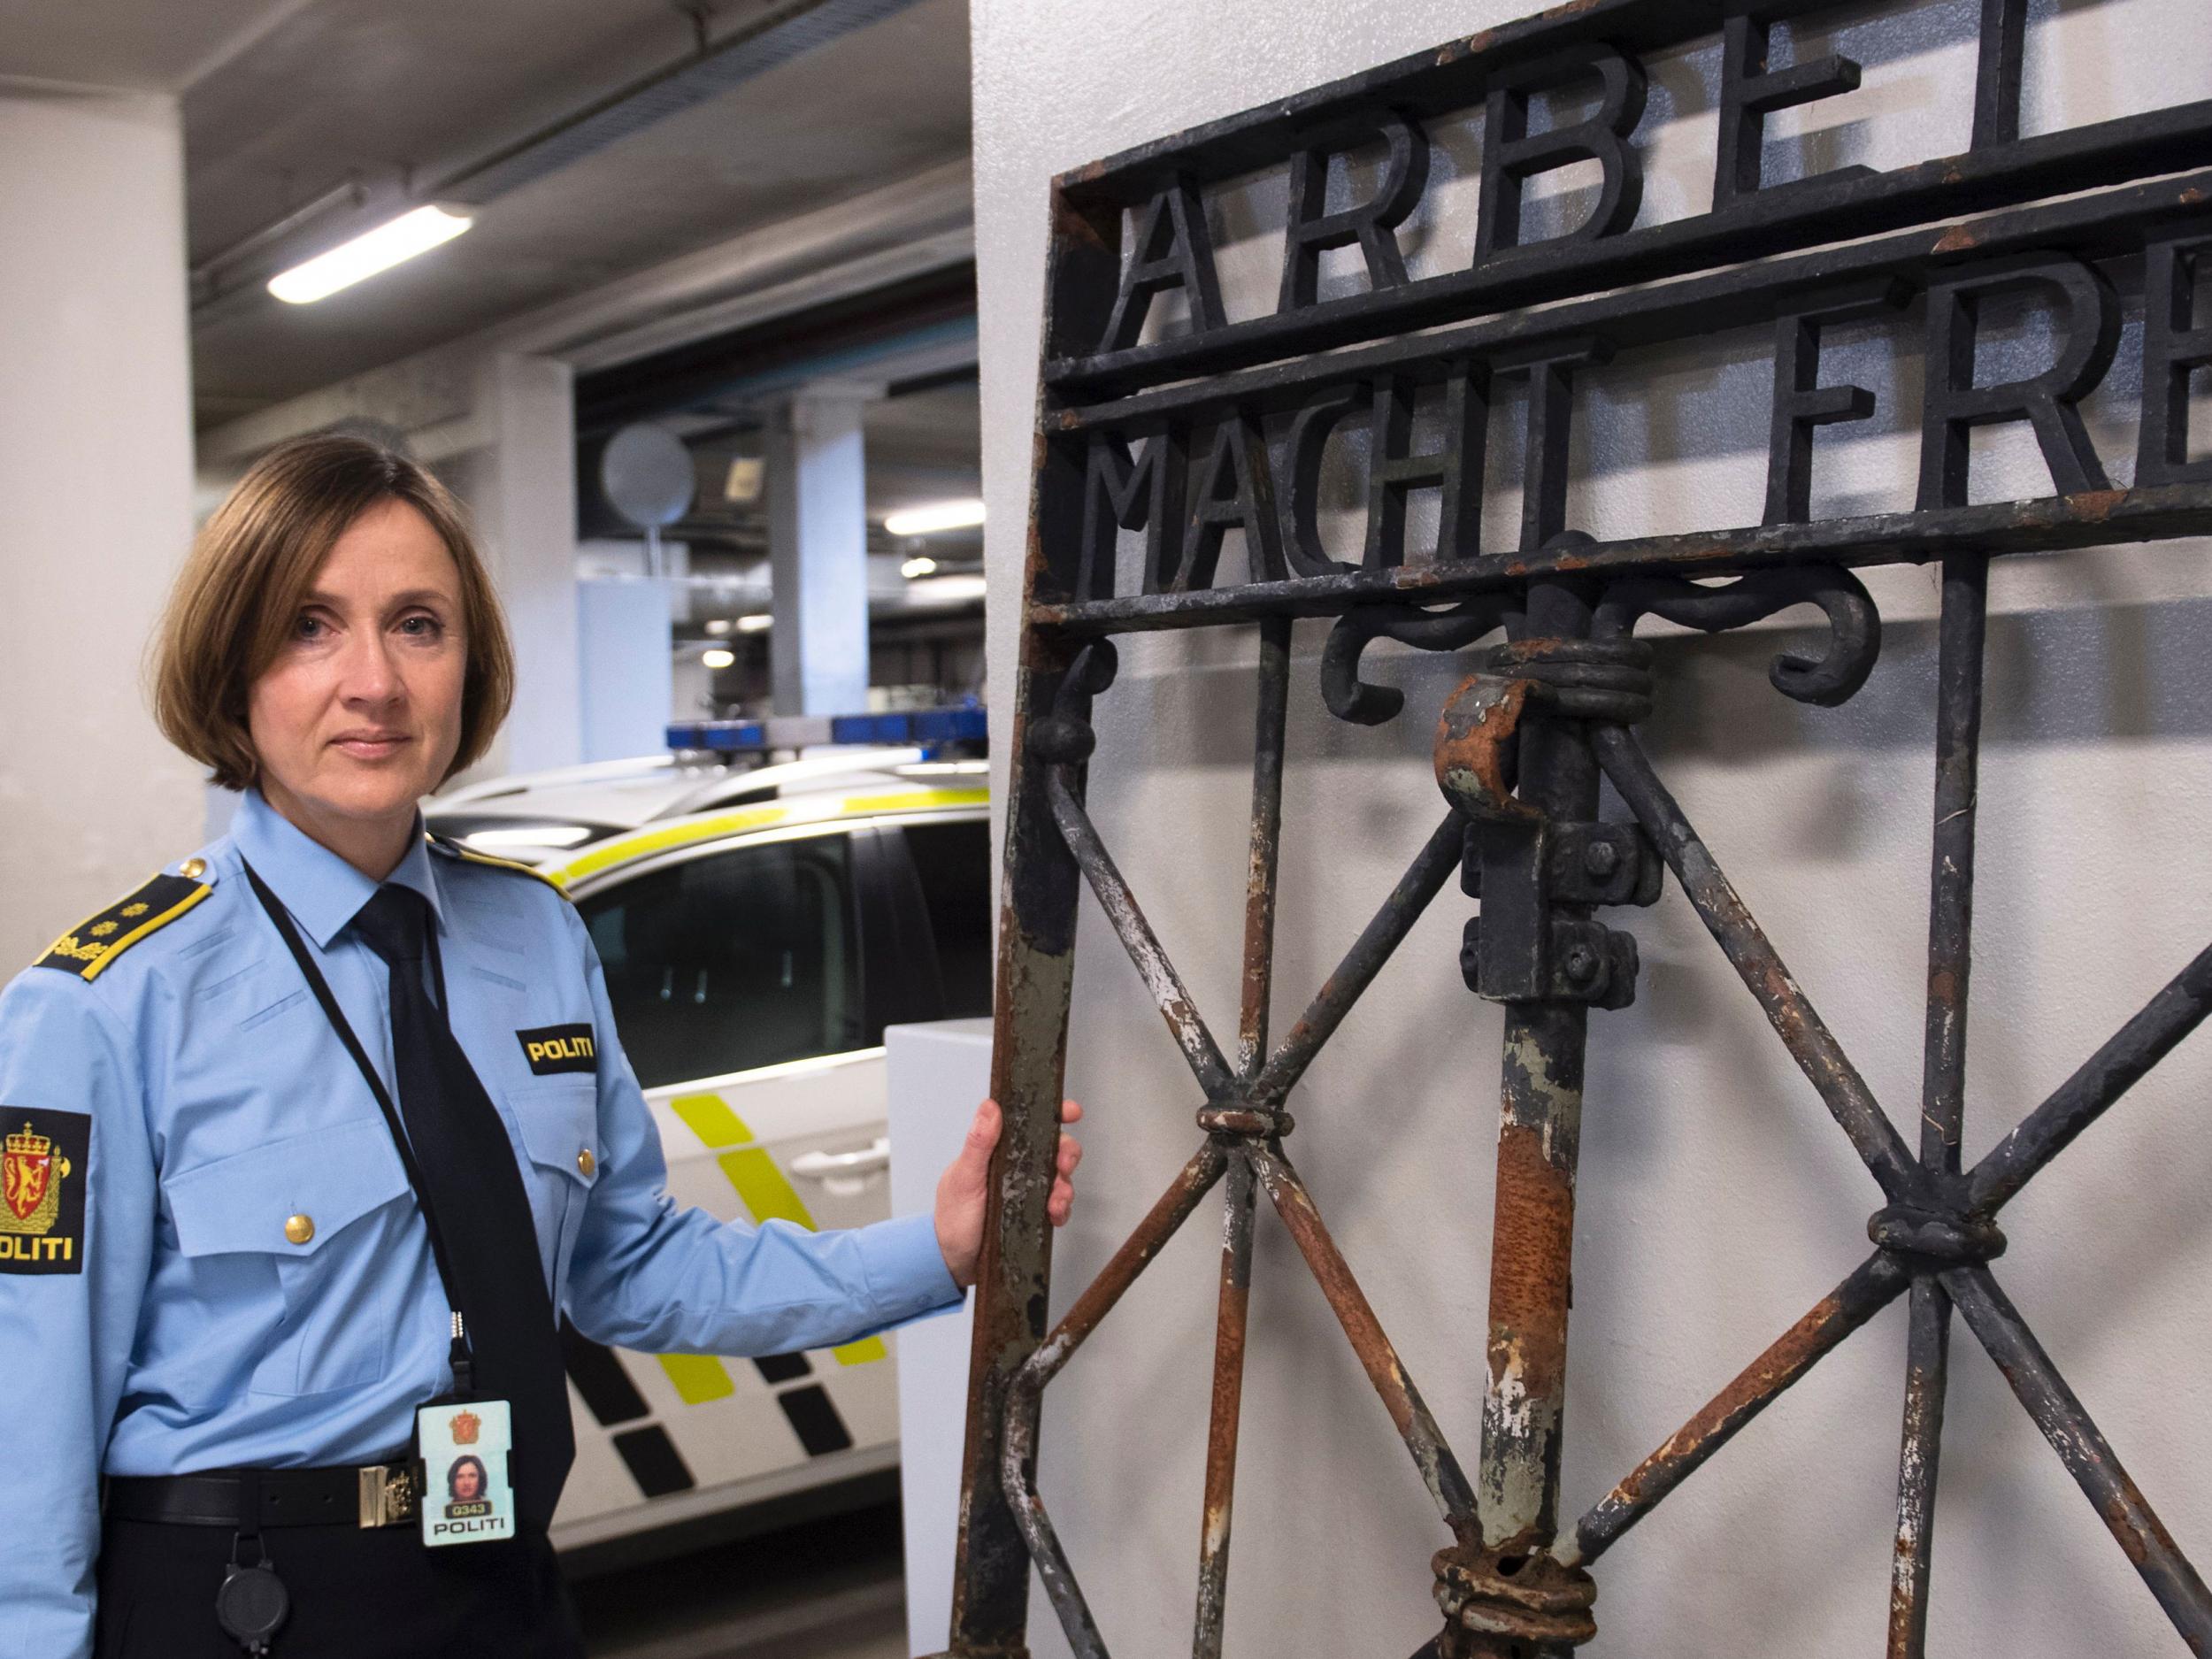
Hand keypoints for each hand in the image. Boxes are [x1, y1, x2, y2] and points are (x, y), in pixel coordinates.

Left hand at [935, 1097, 1082, 1289]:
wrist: (955, 1261)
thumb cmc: (953, 1218)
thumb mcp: (964, 1178)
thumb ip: (978, 1144)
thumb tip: (989, 1107)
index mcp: (998, 1149)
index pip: (1027, 1122)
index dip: (1052, 1113)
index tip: (1070, 1113)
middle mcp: (1015, 1165)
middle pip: (1053, 1146)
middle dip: (1066, 1153)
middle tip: (1063, 1165)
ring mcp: (1027, 1188)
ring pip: (1060, 1176)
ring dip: (1065, 1186)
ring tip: (1056, 1202)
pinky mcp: (1035, 1211)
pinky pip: (1059, 1205)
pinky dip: (1062, 1209)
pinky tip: (1054, 1215)